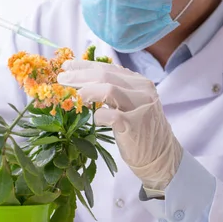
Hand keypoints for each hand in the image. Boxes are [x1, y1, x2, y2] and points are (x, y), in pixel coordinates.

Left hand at [57, 60, 182, 190]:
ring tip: (72, 97)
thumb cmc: (139, 129)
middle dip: (79, 76)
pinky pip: (111, 115)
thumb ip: (115, 90)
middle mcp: (142, 91)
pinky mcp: (135, 126)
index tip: (67, 67)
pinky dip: (97, 116)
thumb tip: (82, 79)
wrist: (161, 155)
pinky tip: (93, 119)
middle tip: (61, 80)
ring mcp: (140, 107)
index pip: (108, 68)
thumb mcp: (131, 104)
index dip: (84, 66)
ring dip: (86, 92)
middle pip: (105, 75)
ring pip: (108, 90)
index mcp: (140, 82)